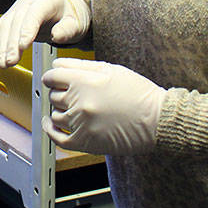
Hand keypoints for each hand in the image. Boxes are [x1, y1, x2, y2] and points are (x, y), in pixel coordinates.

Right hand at [0, 0, 90, 67]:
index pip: (35, 13)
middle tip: (11, 61)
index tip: (23, 45)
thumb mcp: (77, 24)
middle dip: (12, 43)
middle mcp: (30, 0)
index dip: (28, 29)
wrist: (66, 10)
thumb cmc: (72, 17)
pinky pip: (0, 24)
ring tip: (3, 63)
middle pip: (18, 21)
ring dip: (3, 45)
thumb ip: (67, 30)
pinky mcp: (13, 15)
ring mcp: (19, 6)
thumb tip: (56, 35)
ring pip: (7, 25)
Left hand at [41, 58, 164, 155]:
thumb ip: (80, 65)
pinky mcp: (86, 142)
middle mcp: (79, 102)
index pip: (51, 76)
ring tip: (72, 108)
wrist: (157, 119)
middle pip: (53, 95)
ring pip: (55, 115)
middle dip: (59, 92)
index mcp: (84, 82)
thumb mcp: (110, 69)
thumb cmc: (138, 93)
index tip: (55, 79)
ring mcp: (81, 124)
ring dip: (60, 110)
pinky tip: (50, 124)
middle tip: (71, 93)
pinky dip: (50, 131)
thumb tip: (57, 65)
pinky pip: (58, 139)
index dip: (53, 77)